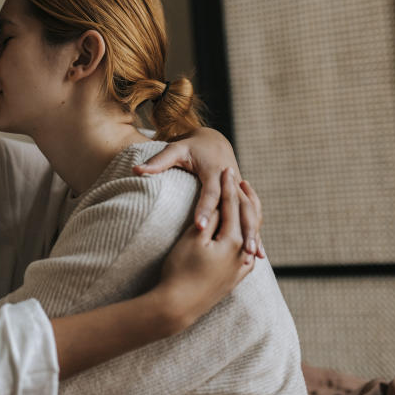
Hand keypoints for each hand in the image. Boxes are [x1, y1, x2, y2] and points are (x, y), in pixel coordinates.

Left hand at [133, 127, 264, 257]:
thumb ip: (157, 162)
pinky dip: (255, 232)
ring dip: (254, 233)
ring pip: (250, 213)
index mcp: (214, 170)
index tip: (201, 228)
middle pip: (239, 206)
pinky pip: (252, 215)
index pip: (210, 192)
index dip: (205, 209)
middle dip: (242, 227)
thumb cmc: (190, 146)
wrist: (213, 139)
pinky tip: (258, 253)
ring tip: (254, 256)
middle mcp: (231, 180)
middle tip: (242, 249)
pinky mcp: (242, 196)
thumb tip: (136, 170)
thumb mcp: (175, 150)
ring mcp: (239, 189)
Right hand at [154, 168, 256, 329]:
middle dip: (241, 198)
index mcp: (232, 241)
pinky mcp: (234, 280)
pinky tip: (246, 239)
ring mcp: (240, 269)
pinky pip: (247, 255)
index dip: (228, 186)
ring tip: (246, 202)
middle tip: (238, 178)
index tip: (226, 169)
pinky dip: (248, 241)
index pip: (231, 206)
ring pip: (249, 236)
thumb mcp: (192, 239)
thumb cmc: (180, 269)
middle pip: (246, 219)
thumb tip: (222, 204)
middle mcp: (241, 254)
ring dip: (248, 218)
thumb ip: (210, 220)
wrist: (177, 306)